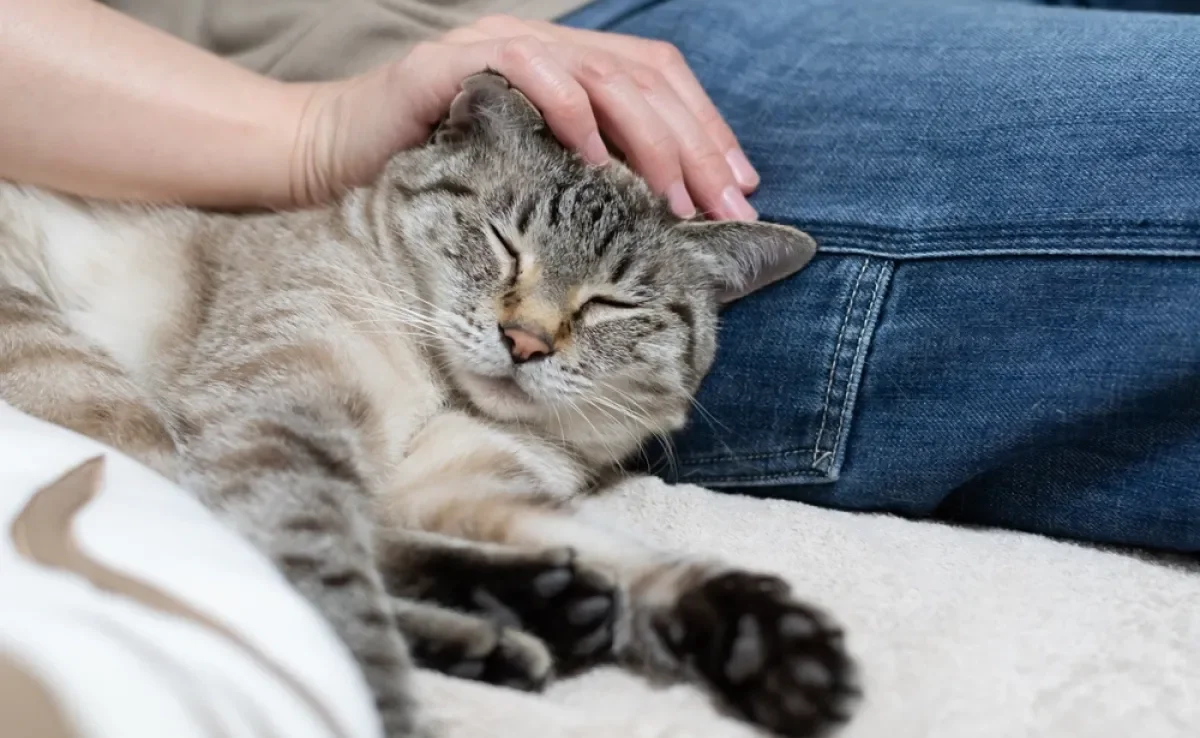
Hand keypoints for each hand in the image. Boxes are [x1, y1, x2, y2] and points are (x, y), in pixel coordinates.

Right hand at [291, 15, 759, 219]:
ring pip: (599, 73)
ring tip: (674, 196)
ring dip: (648, 136)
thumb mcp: (525, 185)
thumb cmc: (431, 184)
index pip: (655, 80)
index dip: (705, 128)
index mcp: (565, 72)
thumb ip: (582, 187)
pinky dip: (569, 109)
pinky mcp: (452, 68)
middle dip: (695, 143)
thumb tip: (660, 222)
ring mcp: (496, 51)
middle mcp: (540, 51)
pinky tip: (596, 159)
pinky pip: (525, 70)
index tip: (740, 187)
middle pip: (643, 77)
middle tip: (727, 204)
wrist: (326, 163)